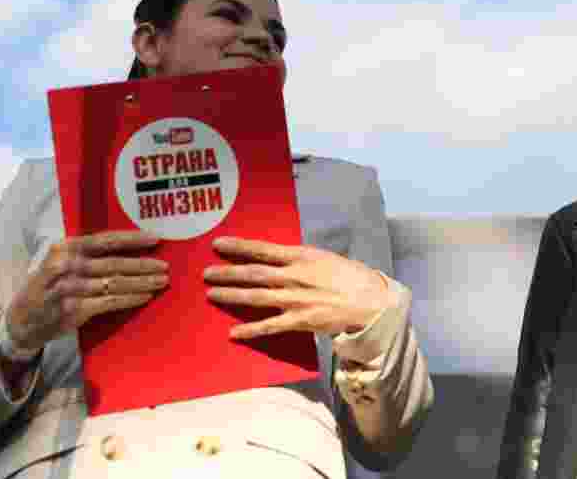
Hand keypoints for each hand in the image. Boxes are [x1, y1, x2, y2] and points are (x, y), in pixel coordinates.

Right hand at [5, 231, 167, 352]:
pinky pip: (110, 302)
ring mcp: (70, 289)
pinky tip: (145, 297)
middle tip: (166, 266)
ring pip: (116, 283)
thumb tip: (126, 246)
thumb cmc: (47, 285)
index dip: (132, 239)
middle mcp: (67, 266)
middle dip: (144, 265)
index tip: (155, 239)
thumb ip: (85, 253)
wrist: (21, 320)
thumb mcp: (59, 261)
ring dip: (143, 283)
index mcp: (64, 248)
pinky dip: (130, 299)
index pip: (105, 240)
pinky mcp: (74, 310)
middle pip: (114, 263)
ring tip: (162, 281)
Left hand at [204, 237, 390, 339]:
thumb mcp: (325, 258)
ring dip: (231, 295)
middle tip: (205, 272)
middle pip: (253, 274)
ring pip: (256, 297)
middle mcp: (294, 277)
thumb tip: (281, 258)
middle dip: (228, 272)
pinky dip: (250, 330)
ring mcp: (294, 300)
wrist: (371, 302)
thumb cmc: (352, 276)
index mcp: (301, 257)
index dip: (239, 246)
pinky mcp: (299, 321)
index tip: (218, 243)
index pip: (263, 249)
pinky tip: (233, 332)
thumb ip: (301, 259)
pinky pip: (269, 326)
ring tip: (211, 293)